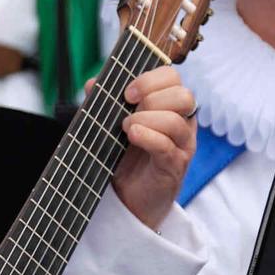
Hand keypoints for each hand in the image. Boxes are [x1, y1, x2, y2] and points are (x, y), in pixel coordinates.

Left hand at [108, 66, 197, 230]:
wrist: (128, 196)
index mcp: (169, 106)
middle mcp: (182, 123)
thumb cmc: (124, 156)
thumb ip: (103, 102)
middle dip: (151, 96)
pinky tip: (132, 136)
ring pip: (176, 121)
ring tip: (126, 128)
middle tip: (127, 106)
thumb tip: (91, 83)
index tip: (127, 92)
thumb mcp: (112, 124)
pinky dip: (147, 136)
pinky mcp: (174, 166)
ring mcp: (181, 145)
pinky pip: (167, 145)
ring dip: (146, 119)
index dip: (151, 78)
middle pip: (183, 95)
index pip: (173, 78)